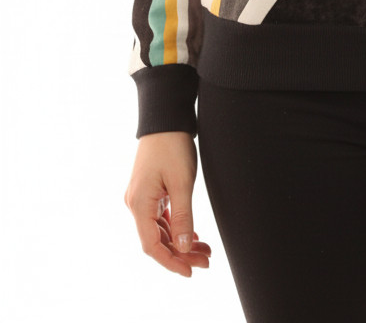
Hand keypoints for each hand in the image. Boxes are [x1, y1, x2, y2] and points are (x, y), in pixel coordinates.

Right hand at [124, 131, 211, 276]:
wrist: (165, 118)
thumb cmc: (173, 145)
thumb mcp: (182, 182)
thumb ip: (182, 216)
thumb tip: (182, 248)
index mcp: (139, 204)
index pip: (152, 246)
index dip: (171, 262)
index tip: (191, 271)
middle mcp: (136, 204)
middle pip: (158, 240)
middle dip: (181, 253)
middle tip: (207, 260)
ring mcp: (142, 198)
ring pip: (161, 229)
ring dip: (181, 241)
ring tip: (205, 249)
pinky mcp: (149, 191)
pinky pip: (161, 217)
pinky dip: (176, 227)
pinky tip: (192, 233)